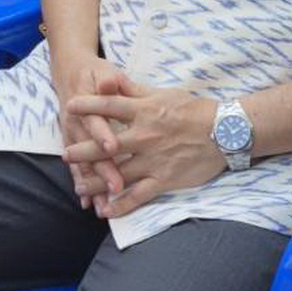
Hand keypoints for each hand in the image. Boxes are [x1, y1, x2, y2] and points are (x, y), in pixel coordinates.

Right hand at [54, 56, 130, 209]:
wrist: (70, 72)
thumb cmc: (93, 73)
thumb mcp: (103, 70)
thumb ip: (108, 79)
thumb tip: (109, 81)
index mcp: (87, 105)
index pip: (96, 122)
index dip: (103, 135)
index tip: (113, 148)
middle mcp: (77, 124)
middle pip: (90, 150)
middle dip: (103, 169)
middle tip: (116, 186)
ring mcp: (73, 136)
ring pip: (83, 164)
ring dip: (92, 185)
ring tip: (102, 206)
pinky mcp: (73, 144)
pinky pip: (78, 168)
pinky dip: (83, 184)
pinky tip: (88, 202)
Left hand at [61, 77, 223, 219]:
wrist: (225, 132)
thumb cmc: (195, 110)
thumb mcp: (164, 93)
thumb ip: (135, 90)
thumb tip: (111, 79)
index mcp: (145, 111)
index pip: (110, 106)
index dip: (88, 105)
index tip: (70, 107)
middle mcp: (145, 136)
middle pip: (106, 144)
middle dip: (83, 151)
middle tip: (66, 155)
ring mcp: (154, 160)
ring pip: (117, 173)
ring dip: (95, 181)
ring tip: (79, 184)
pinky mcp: (164, 180)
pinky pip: (138, 196)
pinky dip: (120, 205)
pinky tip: (105, 210)